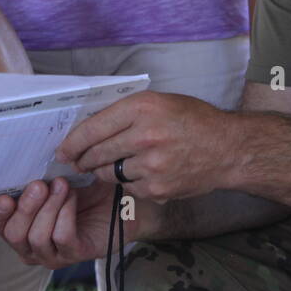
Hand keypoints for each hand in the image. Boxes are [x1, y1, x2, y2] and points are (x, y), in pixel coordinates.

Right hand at [0, 177, 126, 268]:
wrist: (119, 200)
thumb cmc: (84, 190)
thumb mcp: (55, 180)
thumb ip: (36, 178)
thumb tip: (22, 166)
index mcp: (21, 227)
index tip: (6, 196)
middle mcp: (32, 246)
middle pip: (15, 234)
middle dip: (26, 207)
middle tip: (39, 185)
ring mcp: (52, 254)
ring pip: (37, 237)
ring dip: (49, 207)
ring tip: (62, 185)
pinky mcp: (74, 255)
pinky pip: (61, 237)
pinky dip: (66, 213)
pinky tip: (73, 197)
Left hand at [54, 91, 235, 201]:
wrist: (228, 149)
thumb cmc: (194, 121)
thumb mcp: (160, 102)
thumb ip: (126, 113)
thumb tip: (89, 128)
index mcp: (142, 108)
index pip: (92, 127)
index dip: (72, 142)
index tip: (62, 150)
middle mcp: (145, 135)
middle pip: (96, 153)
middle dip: (83, 160)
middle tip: (79, 161)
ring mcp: (151, 165)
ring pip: (109, 173)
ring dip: (106, 171)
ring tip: (114, 164)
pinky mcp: (157, 188)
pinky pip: (128, 187)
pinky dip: (129, 183)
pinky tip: (141, 173)